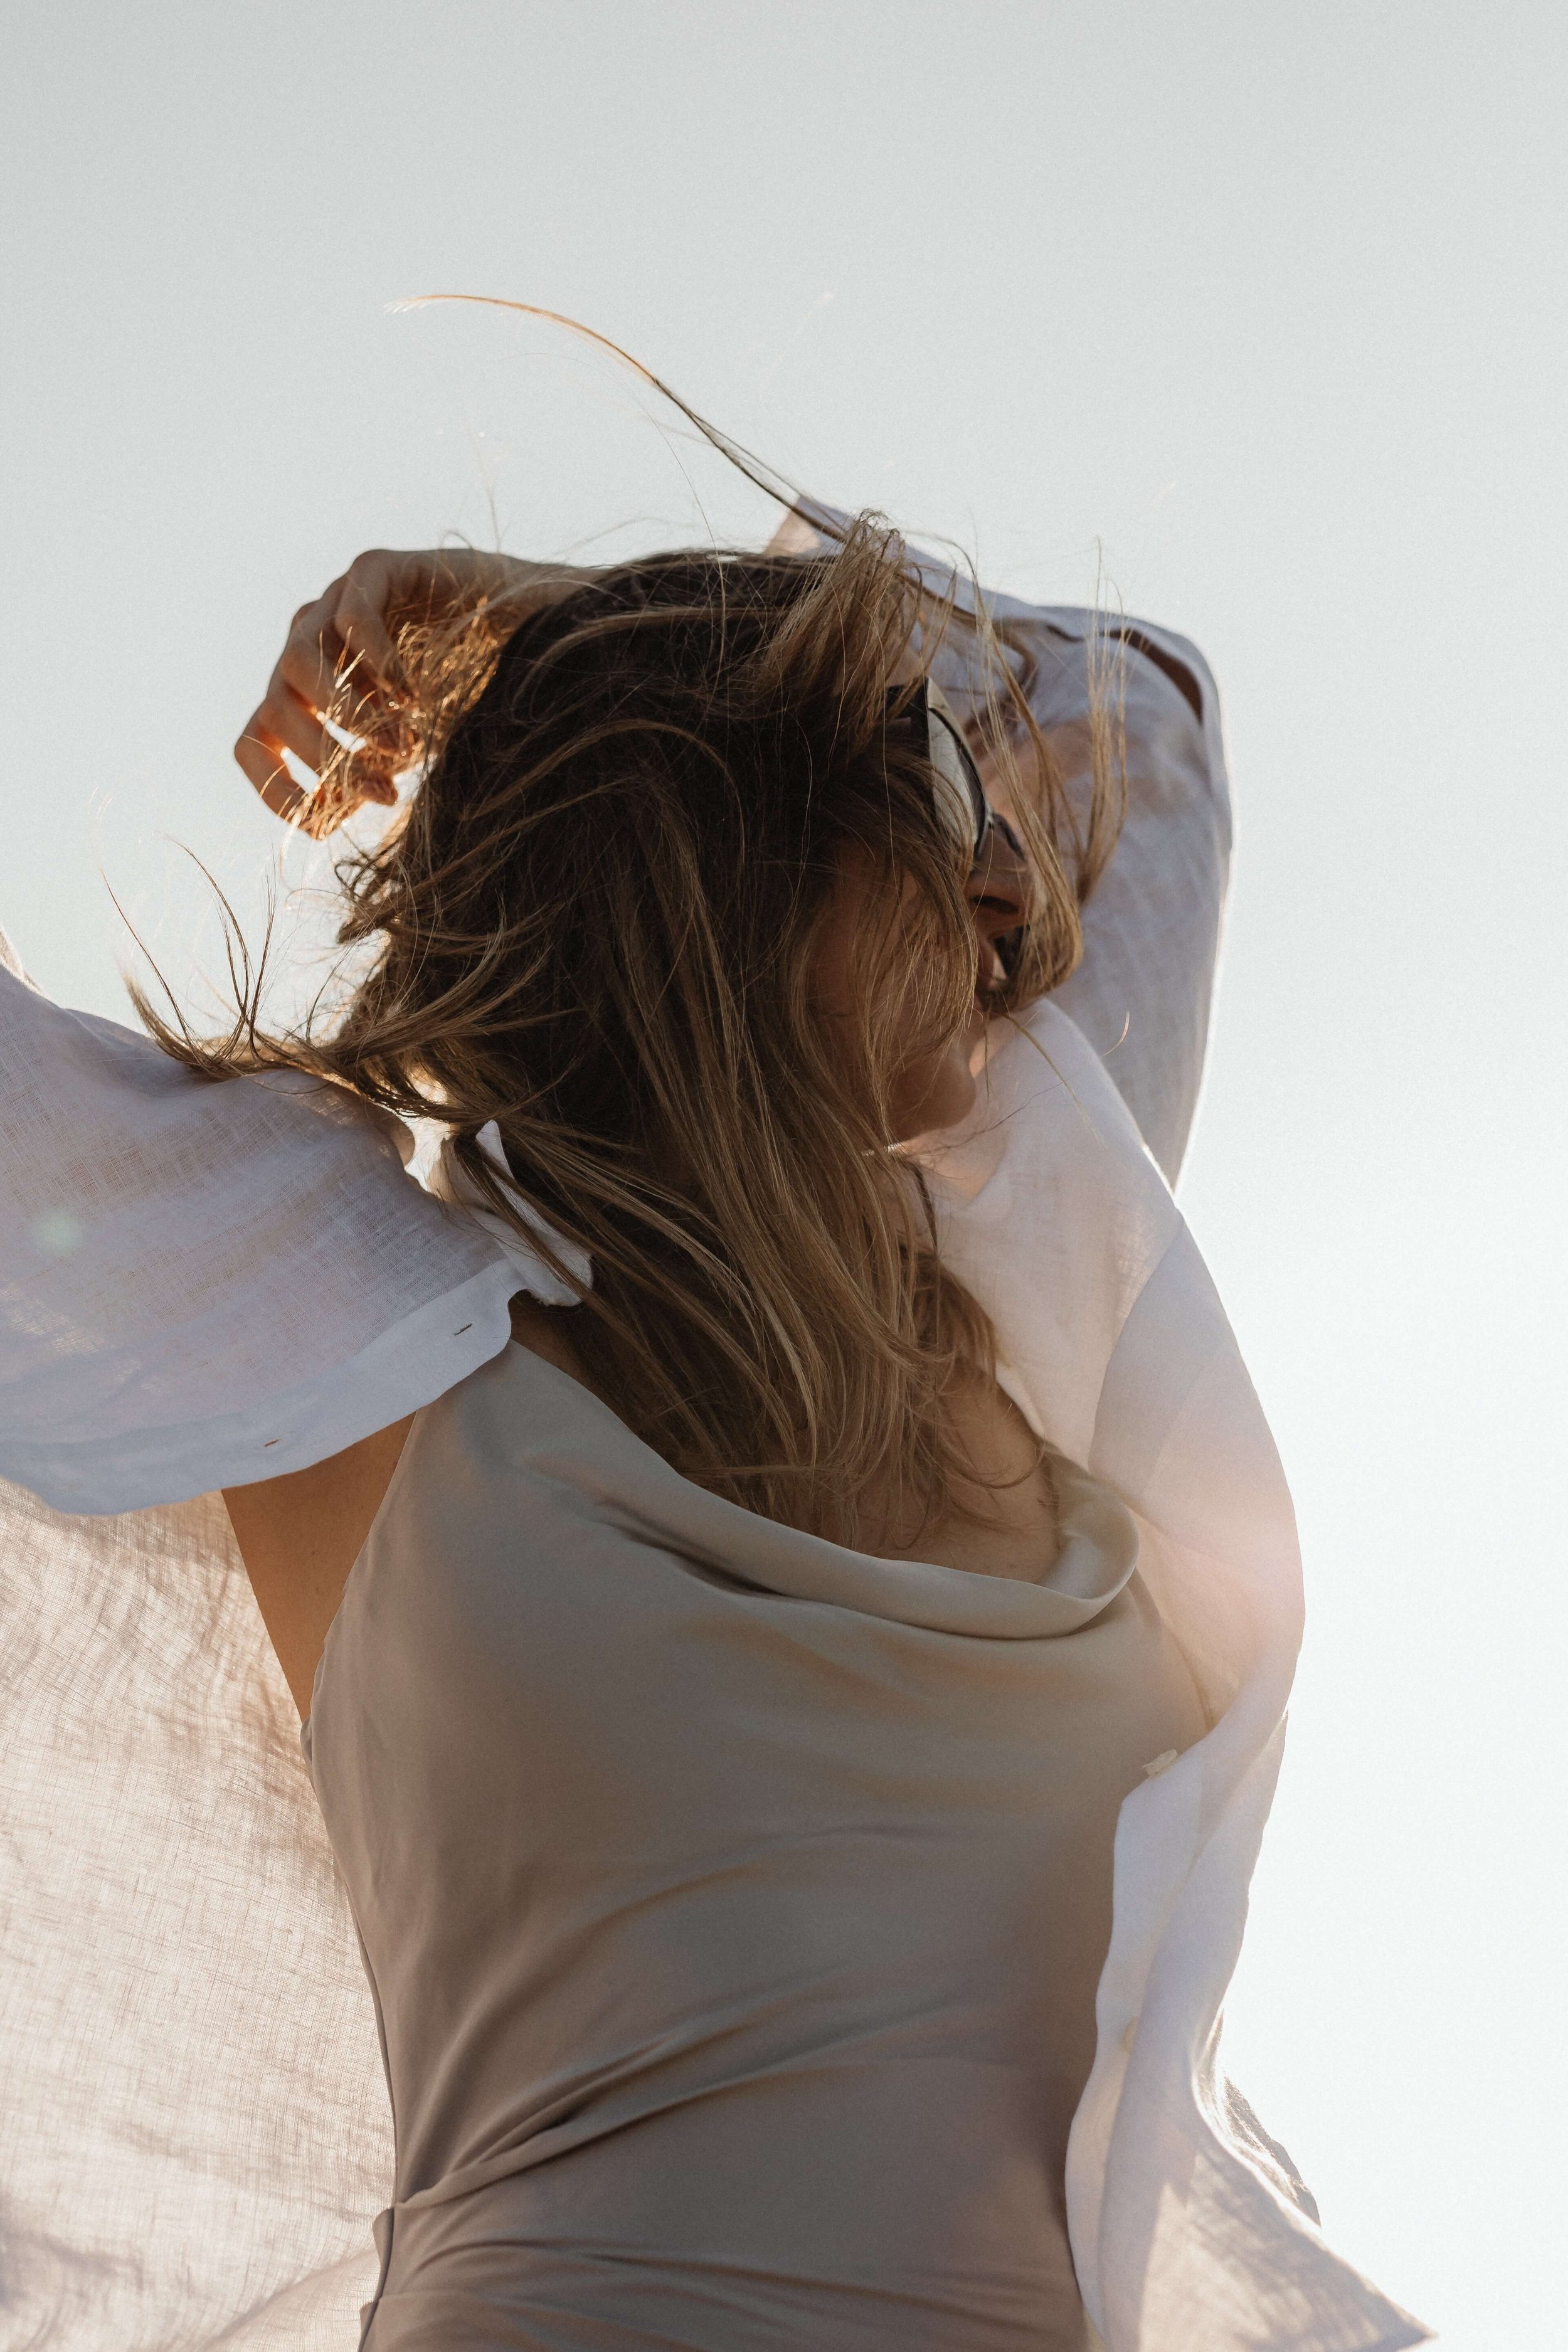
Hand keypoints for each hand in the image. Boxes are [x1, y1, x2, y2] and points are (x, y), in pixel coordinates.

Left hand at [234, 548, 589, 835]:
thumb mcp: (403, 748)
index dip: (275, 788)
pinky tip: (413, 697)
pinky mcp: (373, 569)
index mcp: (303, 691)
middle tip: (386, 795)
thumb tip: (330, 816)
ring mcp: (333, 602)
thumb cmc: (458, 689)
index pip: (254, 740)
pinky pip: (353, 614)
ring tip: (403, 747)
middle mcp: (307, 644)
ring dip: (347, 715)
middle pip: (276, 706)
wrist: (522, 620)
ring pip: (299, 659)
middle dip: (329, 760)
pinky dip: (378, 663)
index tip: (321, 826)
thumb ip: (366, 776)